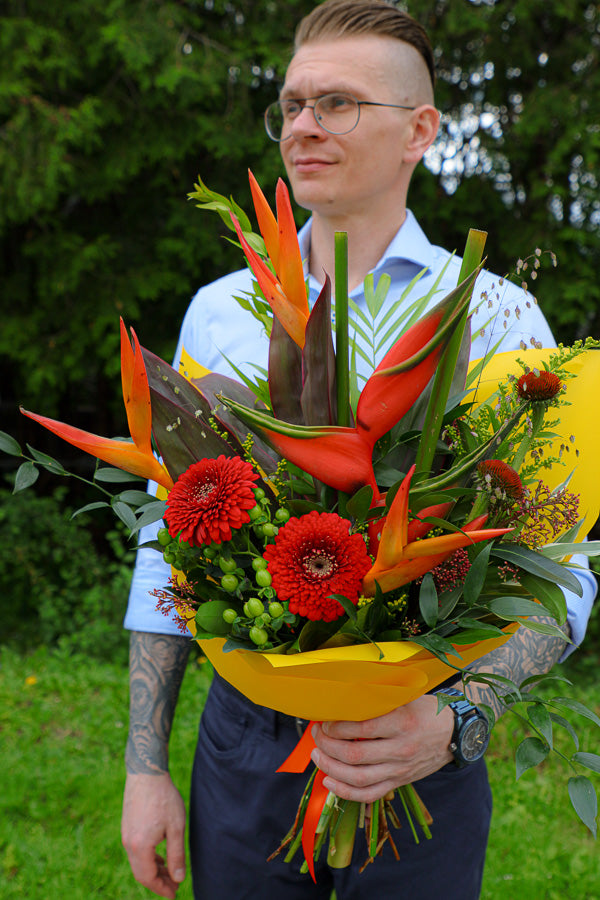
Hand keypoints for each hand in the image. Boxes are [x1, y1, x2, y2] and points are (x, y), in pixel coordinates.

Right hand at [122, 772, 186, 898]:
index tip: (174, 894)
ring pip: (138, 862)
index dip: (161, 888)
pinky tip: (160, 856)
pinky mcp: (127, 827)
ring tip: (169, 872)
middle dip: (157, 882)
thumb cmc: (164, 798)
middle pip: (141, 873)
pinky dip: (148, 859)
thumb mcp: (176, 828)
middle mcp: (129, 844)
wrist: (146, 773)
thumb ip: (177, 855)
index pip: (148, 878)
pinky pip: (136, 851)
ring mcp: (126, 835)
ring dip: (153, 870)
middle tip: (174, 886)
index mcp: (140, 847)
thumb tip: (178, 878)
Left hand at [310, 694, 453, 802]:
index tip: (325, 720)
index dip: (336, 726)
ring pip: (358, 777)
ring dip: (331, 768)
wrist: (454, 734)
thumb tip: (343, 697)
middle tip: (316, 735)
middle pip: (354, 754)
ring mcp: (400, 769)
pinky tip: (329, 782)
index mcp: (402, 722)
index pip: (361, 727)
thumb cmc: (425, 710)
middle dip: (327, 745)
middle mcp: (401, 748)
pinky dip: (345, 792)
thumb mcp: (406, 696)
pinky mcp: (399, 782)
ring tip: (317, 756)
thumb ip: (378, 698)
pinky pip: (369, 794)